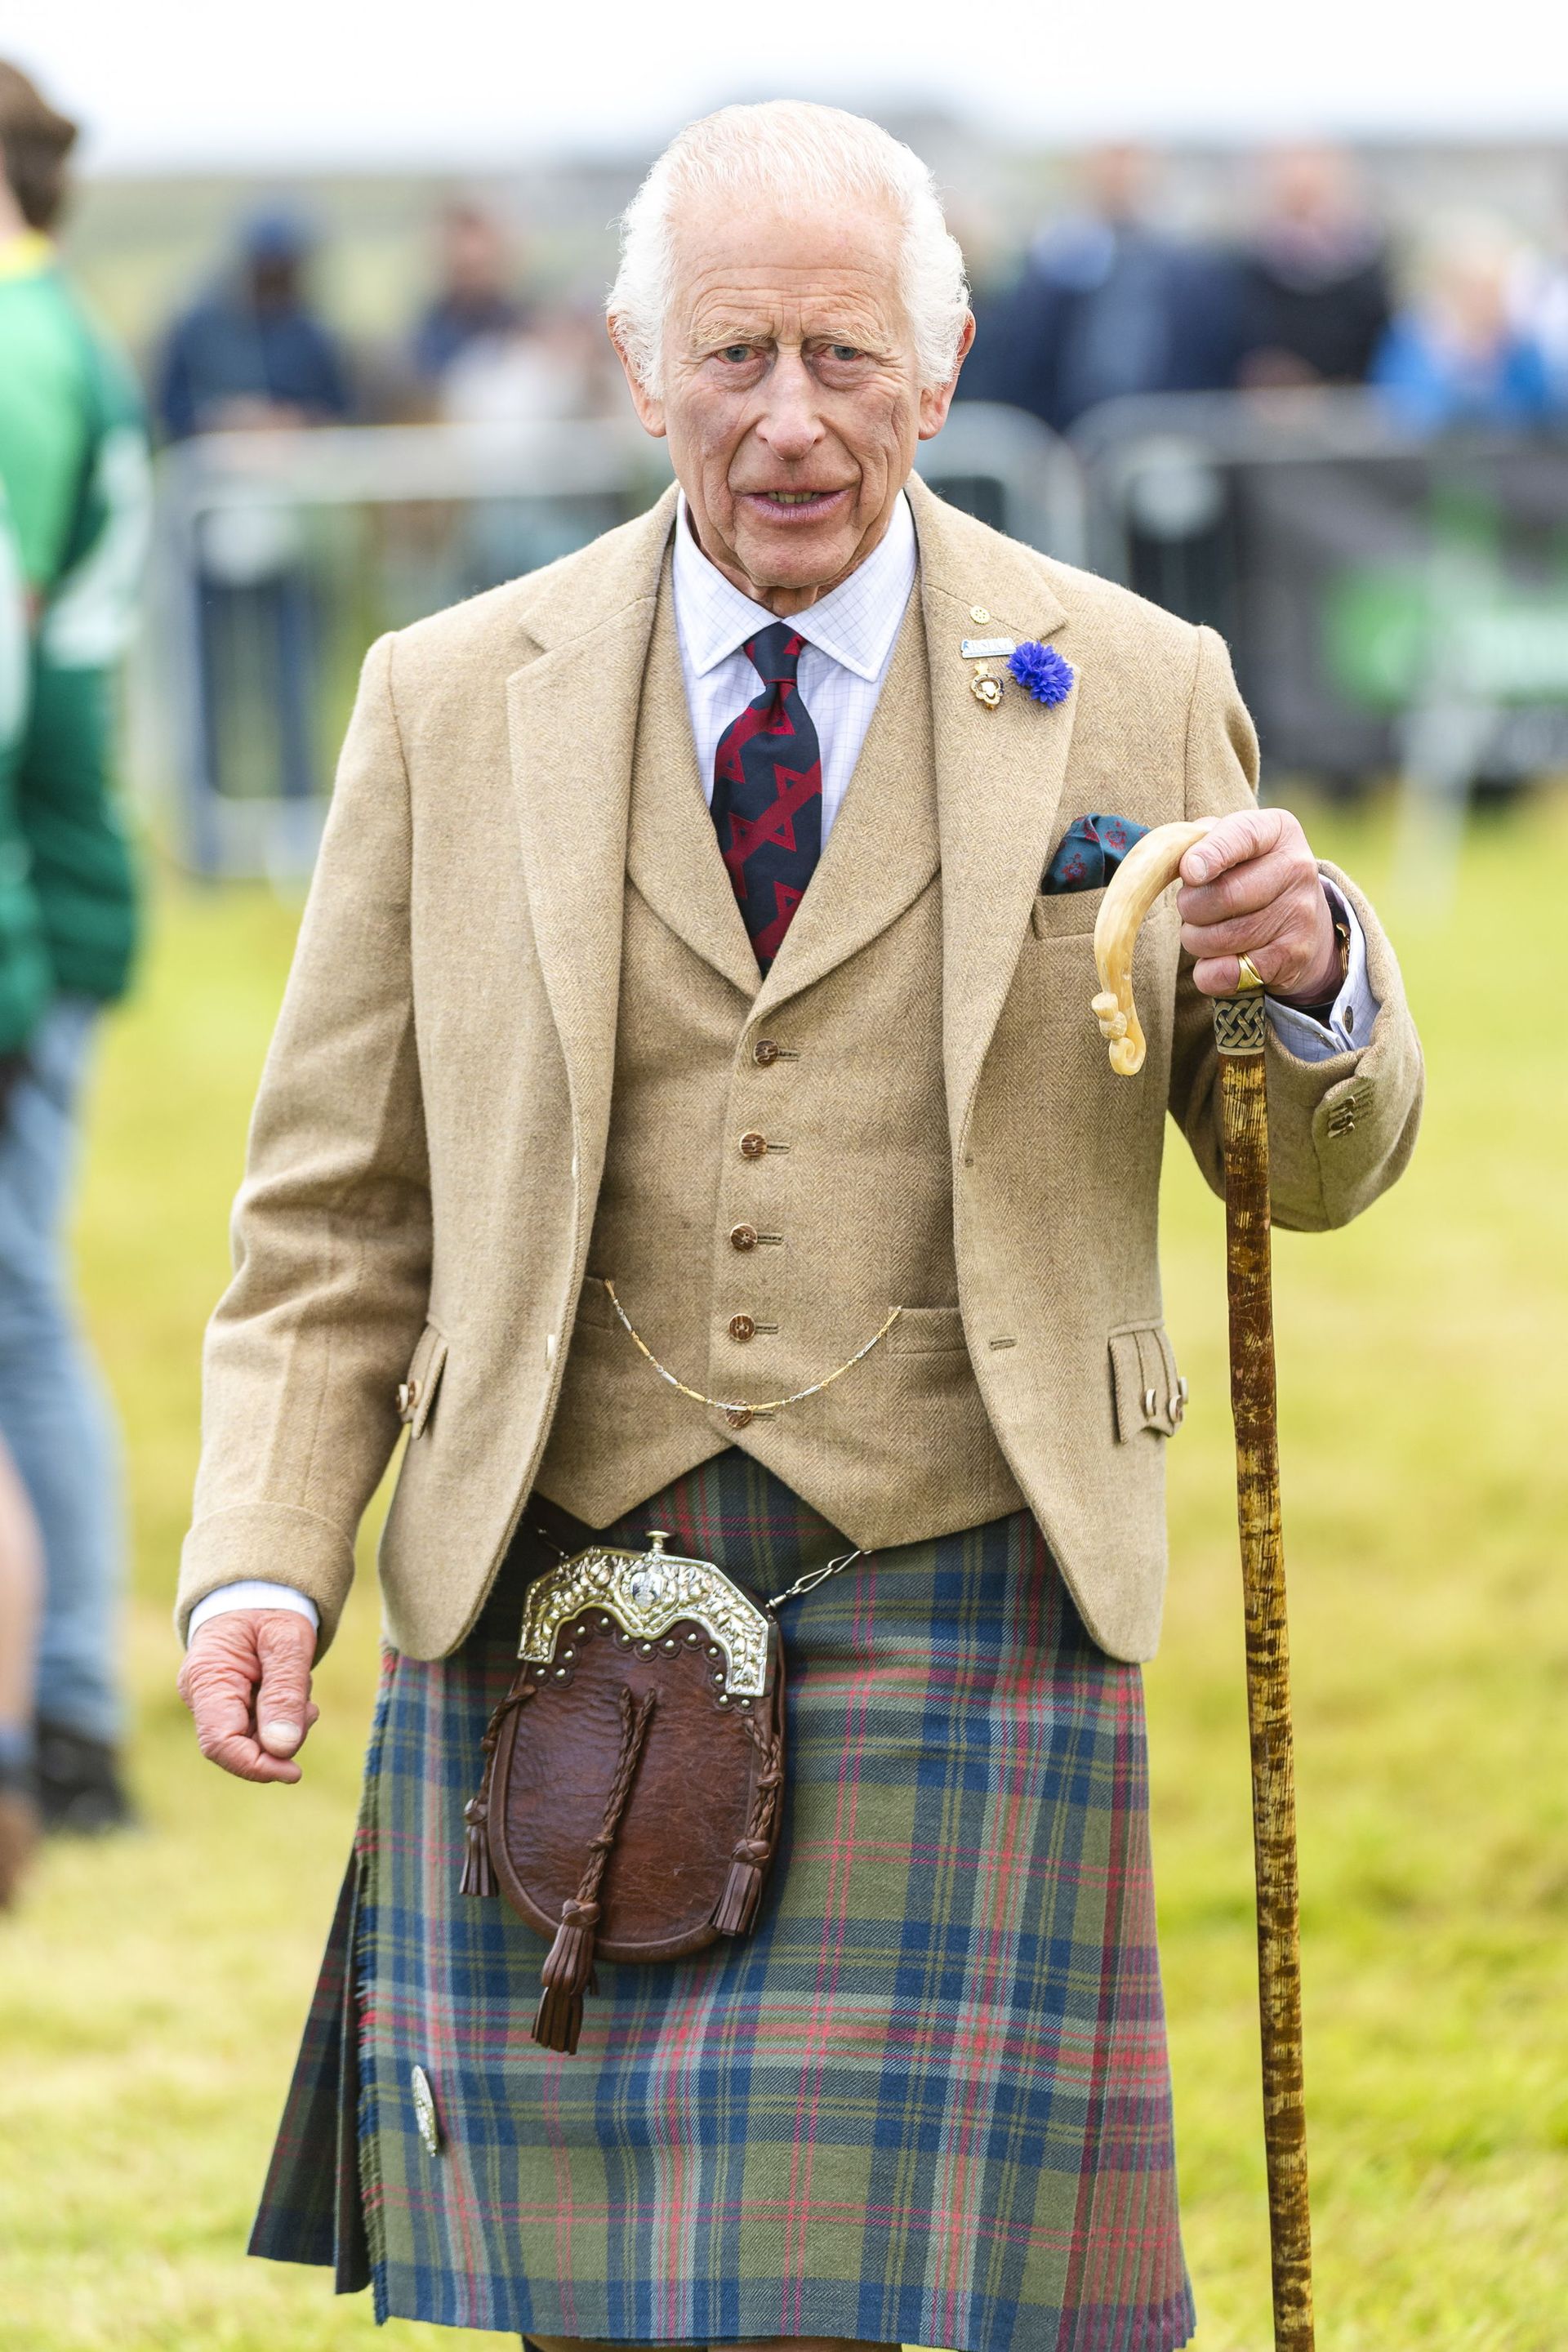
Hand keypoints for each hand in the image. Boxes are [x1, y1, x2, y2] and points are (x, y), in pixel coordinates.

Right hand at [178, 1608, 318, 1783]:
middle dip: (279, 1739)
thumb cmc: (270, 1608)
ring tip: (300, 1688)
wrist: (256, 1589)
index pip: (220, 1743)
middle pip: (238, 1746)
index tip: (293, 1771)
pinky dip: (281, 1718)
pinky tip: (292, 1693)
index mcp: (207, 1678)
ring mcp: (213, 1701)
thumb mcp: (287, 1641)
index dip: (255, 1766)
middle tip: (309, 1709)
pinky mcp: (229, 1703)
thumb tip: (282, 1748)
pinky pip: (257, 1727)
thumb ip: (285, 1693)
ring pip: (251, 1740)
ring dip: (285, 1725)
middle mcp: (201, 1696)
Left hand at [1178, 808, 1340, 1004]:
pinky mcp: (1292, 956)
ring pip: (1219, 937)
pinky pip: (1228, 973)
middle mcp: (1296, 868)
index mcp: (1277, 830)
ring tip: (1206, 931)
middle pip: (1222, 895)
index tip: (1190, 872)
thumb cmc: (1251, 875)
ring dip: (1196, 940)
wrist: (1304, 923)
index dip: (1210, 854)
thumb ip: (1201, 841)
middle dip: (1190, 907)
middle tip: (1191, 909)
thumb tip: (1180, 861)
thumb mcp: (1234, 845)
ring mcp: (1299, 913)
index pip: (1241, 835)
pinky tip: (1216, 960)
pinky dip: (1209, 972)